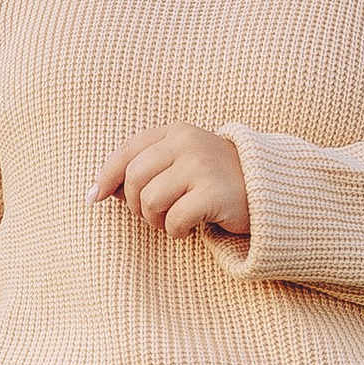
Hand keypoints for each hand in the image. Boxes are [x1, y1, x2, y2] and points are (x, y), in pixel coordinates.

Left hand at [91, 124, 249, 241]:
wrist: (271, 189)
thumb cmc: (218, 179)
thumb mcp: (182, 163)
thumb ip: (147, 169)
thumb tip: (99, 191)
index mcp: (176, 133)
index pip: (127, 152)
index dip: (105, 176)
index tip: (93, 198)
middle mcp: (187, 144)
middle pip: (134, 179)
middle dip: (136, 205)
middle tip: (155, 216)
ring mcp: (202, 166)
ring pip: (150, 201)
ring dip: (157, 221)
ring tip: (175, 221)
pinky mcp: (214, 193)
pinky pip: (174, 220)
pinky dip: (177, 231)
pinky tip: (192, 228)